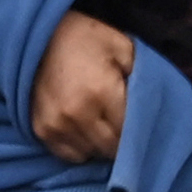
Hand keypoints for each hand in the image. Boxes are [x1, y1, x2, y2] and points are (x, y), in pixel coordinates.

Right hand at [29, 11, 135, 163]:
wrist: (37, 36)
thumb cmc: (85, 38)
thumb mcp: (121, 46)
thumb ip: (141, 76)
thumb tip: (154, 105)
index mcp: (102, 92)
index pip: (130, 130)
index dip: (140, 130)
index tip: (144, 124)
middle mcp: (77, 114)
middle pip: (112, 148)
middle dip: (123, 141)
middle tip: (127, 128)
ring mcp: (56, 125)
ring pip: (92, 154)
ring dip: (102, 145)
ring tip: (105, 126)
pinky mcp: (41, 130)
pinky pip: (70, 155)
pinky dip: (82, 147)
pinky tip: (85, 130)